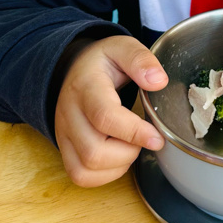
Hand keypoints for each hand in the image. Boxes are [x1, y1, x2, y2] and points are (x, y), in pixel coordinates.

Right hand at [55, 35, 167, 186]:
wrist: (72, 69)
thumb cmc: (101, 62)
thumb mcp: (122, 47)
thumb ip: (140, 60)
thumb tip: (159, 81)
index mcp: (86, 87)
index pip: (104, 116)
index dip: (133, 132)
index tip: (157, 137)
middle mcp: (69, 114)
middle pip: (93, 152)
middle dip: (129, 151)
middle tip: (145, 137)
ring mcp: (63, 134)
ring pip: (85, 169)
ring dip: (118, 164)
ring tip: (132, 144)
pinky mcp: (64, 149)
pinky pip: (81, 176)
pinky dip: (106, 174)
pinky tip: (119, 156)